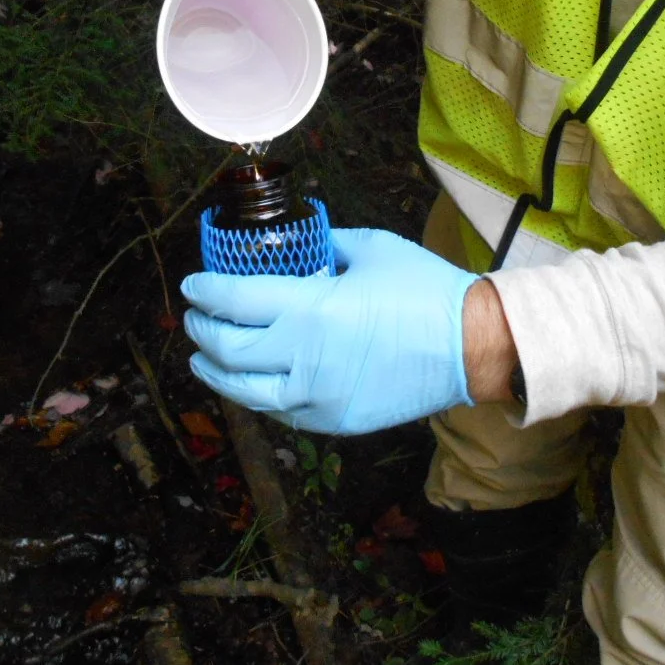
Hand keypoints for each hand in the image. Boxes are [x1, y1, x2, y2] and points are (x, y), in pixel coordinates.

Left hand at [181, 228, 476, 433]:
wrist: (473, 347)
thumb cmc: (425, 291)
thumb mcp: (370, 250)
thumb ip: (326, 247)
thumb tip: (301, 244)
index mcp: (309, 310)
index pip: (233, 302)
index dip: (205, 293)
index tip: (192, 286)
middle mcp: (302, 359)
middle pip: (228, 349)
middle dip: (202, 331)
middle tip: (194, 317)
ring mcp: (316, 397)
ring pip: (244, 391)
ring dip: (216, 371)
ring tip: (203, 358)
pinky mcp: (333, 420)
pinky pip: (280, 410)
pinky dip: (256, 394)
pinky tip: (249, 382)